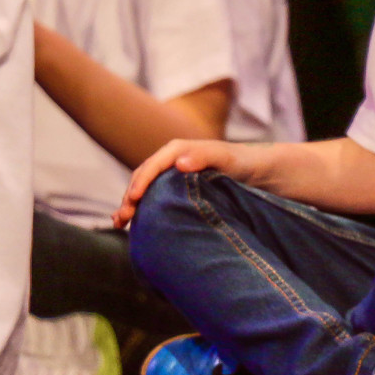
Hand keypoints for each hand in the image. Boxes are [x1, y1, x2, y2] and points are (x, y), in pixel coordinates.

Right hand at [116, 138, 265, 226]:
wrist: (255, 170)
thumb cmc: (241, 162)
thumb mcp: (226, 158)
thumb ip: (204, 156)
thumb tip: (178, 162)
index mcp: (178, 150)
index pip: (153, 166)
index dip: (142, 182)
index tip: (133, 199)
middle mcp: (170, 160)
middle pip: (143, 177)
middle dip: (130, 196)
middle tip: (122, 217)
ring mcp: (170, 175)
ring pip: (144, 189)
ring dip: (130, 205)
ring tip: (119, 223)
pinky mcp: (173, 189)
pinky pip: (152, 197)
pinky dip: (141, 209)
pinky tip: (131, 224)